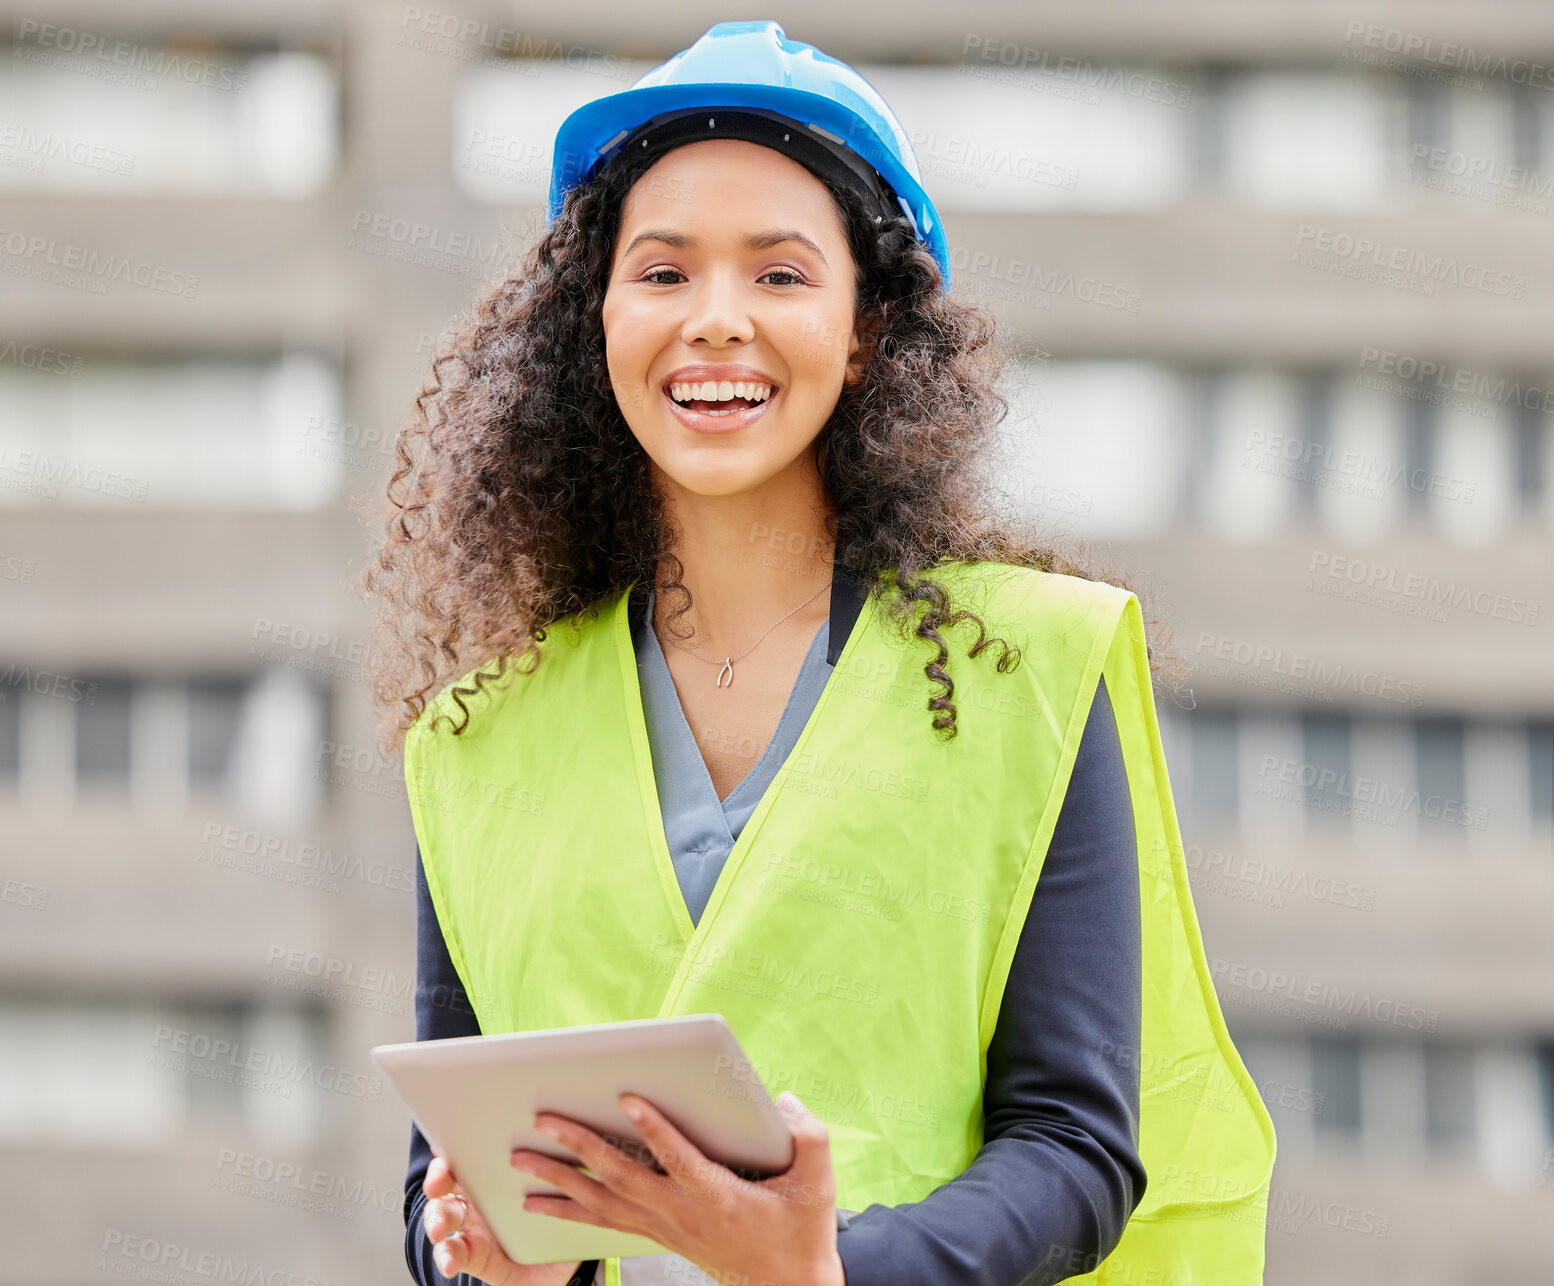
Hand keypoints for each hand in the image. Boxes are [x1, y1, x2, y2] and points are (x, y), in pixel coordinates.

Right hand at [422, 1151, 585, 1285]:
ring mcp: (470, 1226)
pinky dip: (445, 1257)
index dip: (457, 1145)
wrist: (556, 1268)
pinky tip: (449, 1266)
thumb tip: (578, 1145)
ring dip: (435, 1221)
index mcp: (498, 1175)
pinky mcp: (468, 1255)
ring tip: (438, 1232)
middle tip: (437, 1184)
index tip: (446, 1142)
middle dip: (438, 1178)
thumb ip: (563, 1176)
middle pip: (449, 1180)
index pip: (475, 1152)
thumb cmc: (557, 1224)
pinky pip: (450, 1253)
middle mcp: (478, 1197)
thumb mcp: (564, 1198)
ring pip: (441, 1215)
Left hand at [510, 1091, 844, 1285]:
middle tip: (543, 1121)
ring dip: (559, 1181)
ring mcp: (665, 1227)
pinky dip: (570, 1210)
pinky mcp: (660, 1235)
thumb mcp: (817, 1182)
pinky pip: (606, 1222)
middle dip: (578, 1146)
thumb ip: (807, 1134)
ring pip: (603, 1202)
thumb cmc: (801, 1233)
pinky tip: (542, 1203)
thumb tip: (782, 1099)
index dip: (651, 1126)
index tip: (626, 1096)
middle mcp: (681, 1212)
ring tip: (521, 1162)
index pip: (677, 1156)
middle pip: (620, 1176)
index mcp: (716, 1195)